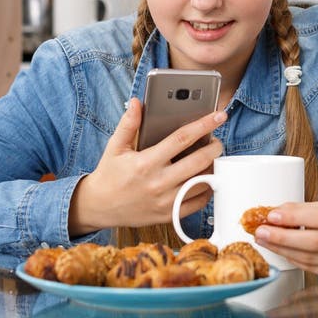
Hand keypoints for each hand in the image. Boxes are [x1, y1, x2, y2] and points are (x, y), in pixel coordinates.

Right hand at [69, 98, 226, 235]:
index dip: (203, 125)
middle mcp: (158, 183)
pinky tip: (205, 179)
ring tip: (211, 158)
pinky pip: (198, 203)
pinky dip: (207, 190)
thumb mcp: (115, 146)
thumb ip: (128, 123)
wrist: (99, 207)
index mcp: (146, 162)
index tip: (218, 116)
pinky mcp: (169, 215)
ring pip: (202, 183)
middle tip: (217, 140)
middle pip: (199, 162)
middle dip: (214, 147)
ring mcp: (165, 202)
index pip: (182, 139)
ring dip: (212, 169)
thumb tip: (136, 102)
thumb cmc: (109, 174)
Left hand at [254, 203, 317, 277]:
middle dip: (282, 237)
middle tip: (261, 231)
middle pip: (314, 242)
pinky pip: (313, 267)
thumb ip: (310, 209)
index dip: (294, 216)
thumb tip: (278, 211)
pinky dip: (294, 259)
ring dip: (283, 250)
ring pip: (310, 258)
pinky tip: (282, 251)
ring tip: (265, 240)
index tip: (272, 214)